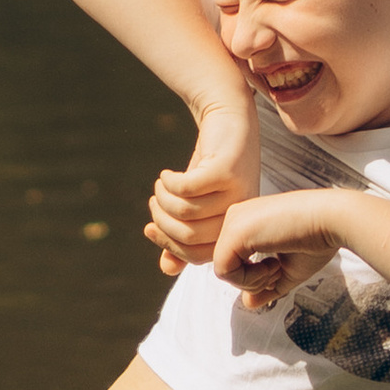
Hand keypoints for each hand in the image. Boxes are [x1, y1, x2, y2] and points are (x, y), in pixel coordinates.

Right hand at [144, 98, 260, 278]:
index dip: (169, 245)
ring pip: (186, 212)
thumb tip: (167, 269)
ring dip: (163, 199)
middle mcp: (240, 214)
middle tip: (154, 202)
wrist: (229, 119)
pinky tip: (167, 175)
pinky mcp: (227, 170)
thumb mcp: (196, 204)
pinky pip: (186, 188)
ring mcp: (236, 192)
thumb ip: (184, 236)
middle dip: (161, 221)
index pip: (199, 255)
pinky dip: (169, 183)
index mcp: (236, 229)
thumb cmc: (212, 167)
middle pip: (189, 236)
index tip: (149, 229)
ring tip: (161, 186)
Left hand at [209, 189, 347, 311]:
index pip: (234, 260)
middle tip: (278, 268)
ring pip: (223, 270)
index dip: (254, 276)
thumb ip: (267, 286)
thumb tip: (248, 304)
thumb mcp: (288, 269)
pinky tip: (273, 264)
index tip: (278, 267)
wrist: (334, 220)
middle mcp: (237, 217)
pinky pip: (224, 271)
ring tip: (277, 265)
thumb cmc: (318, 239)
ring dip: (253, 280)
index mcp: (248, 221)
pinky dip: (249, 279)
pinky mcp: (234, 232)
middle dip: (253, 280)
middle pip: (227, 266)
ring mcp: (233, 221)